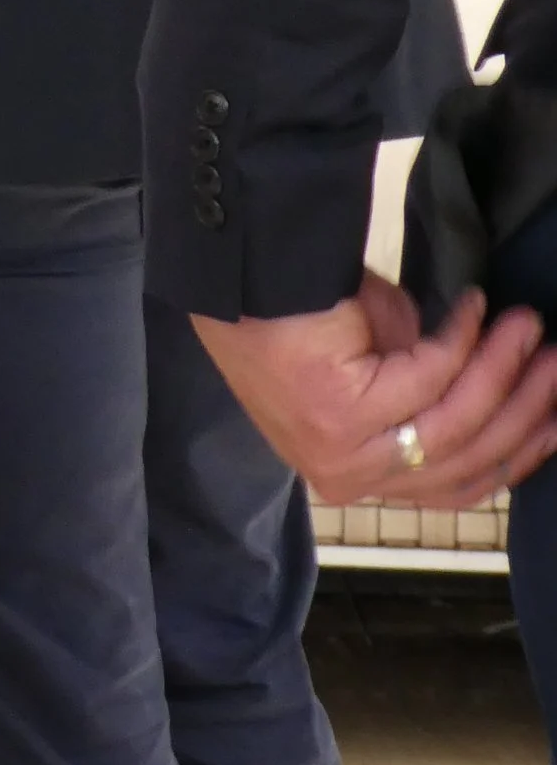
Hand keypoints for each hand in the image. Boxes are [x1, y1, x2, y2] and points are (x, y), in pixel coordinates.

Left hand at [192, 272, 556, 510]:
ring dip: (503, 370)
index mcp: (356, 476)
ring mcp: (342, 455)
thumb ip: (434, 387)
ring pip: (454, 423)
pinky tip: (473, 307)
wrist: (237, 276)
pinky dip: (460, 340)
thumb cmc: (299, 313)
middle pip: (466, 461)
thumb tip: (494, 373)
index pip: (457, 488)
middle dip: (524, 407)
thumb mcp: (382, 363)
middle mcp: (348, 478)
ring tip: (529, 326)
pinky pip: (428, 379)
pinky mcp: (339, 419)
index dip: (517, 452)